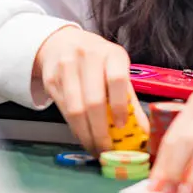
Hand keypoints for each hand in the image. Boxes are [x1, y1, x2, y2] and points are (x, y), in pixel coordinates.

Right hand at [32, 26, 146, 152]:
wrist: (63, 42)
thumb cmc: (97, 61)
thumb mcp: (117, 70)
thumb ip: (128, 99)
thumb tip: (142, 133)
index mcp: (111, 53)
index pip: (117, 80)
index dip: (120, 106)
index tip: (122, 127)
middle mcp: (88, 56)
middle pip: (93, 101)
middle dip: (100, 132)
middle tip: (107, 150)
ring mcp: (66, 67)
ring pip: (75, 110)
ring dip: (86, 135)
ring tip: (95, 148)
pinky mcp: (50, 79)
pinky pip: (63, 111)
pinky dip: (75, 128)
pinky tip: (83, 136)